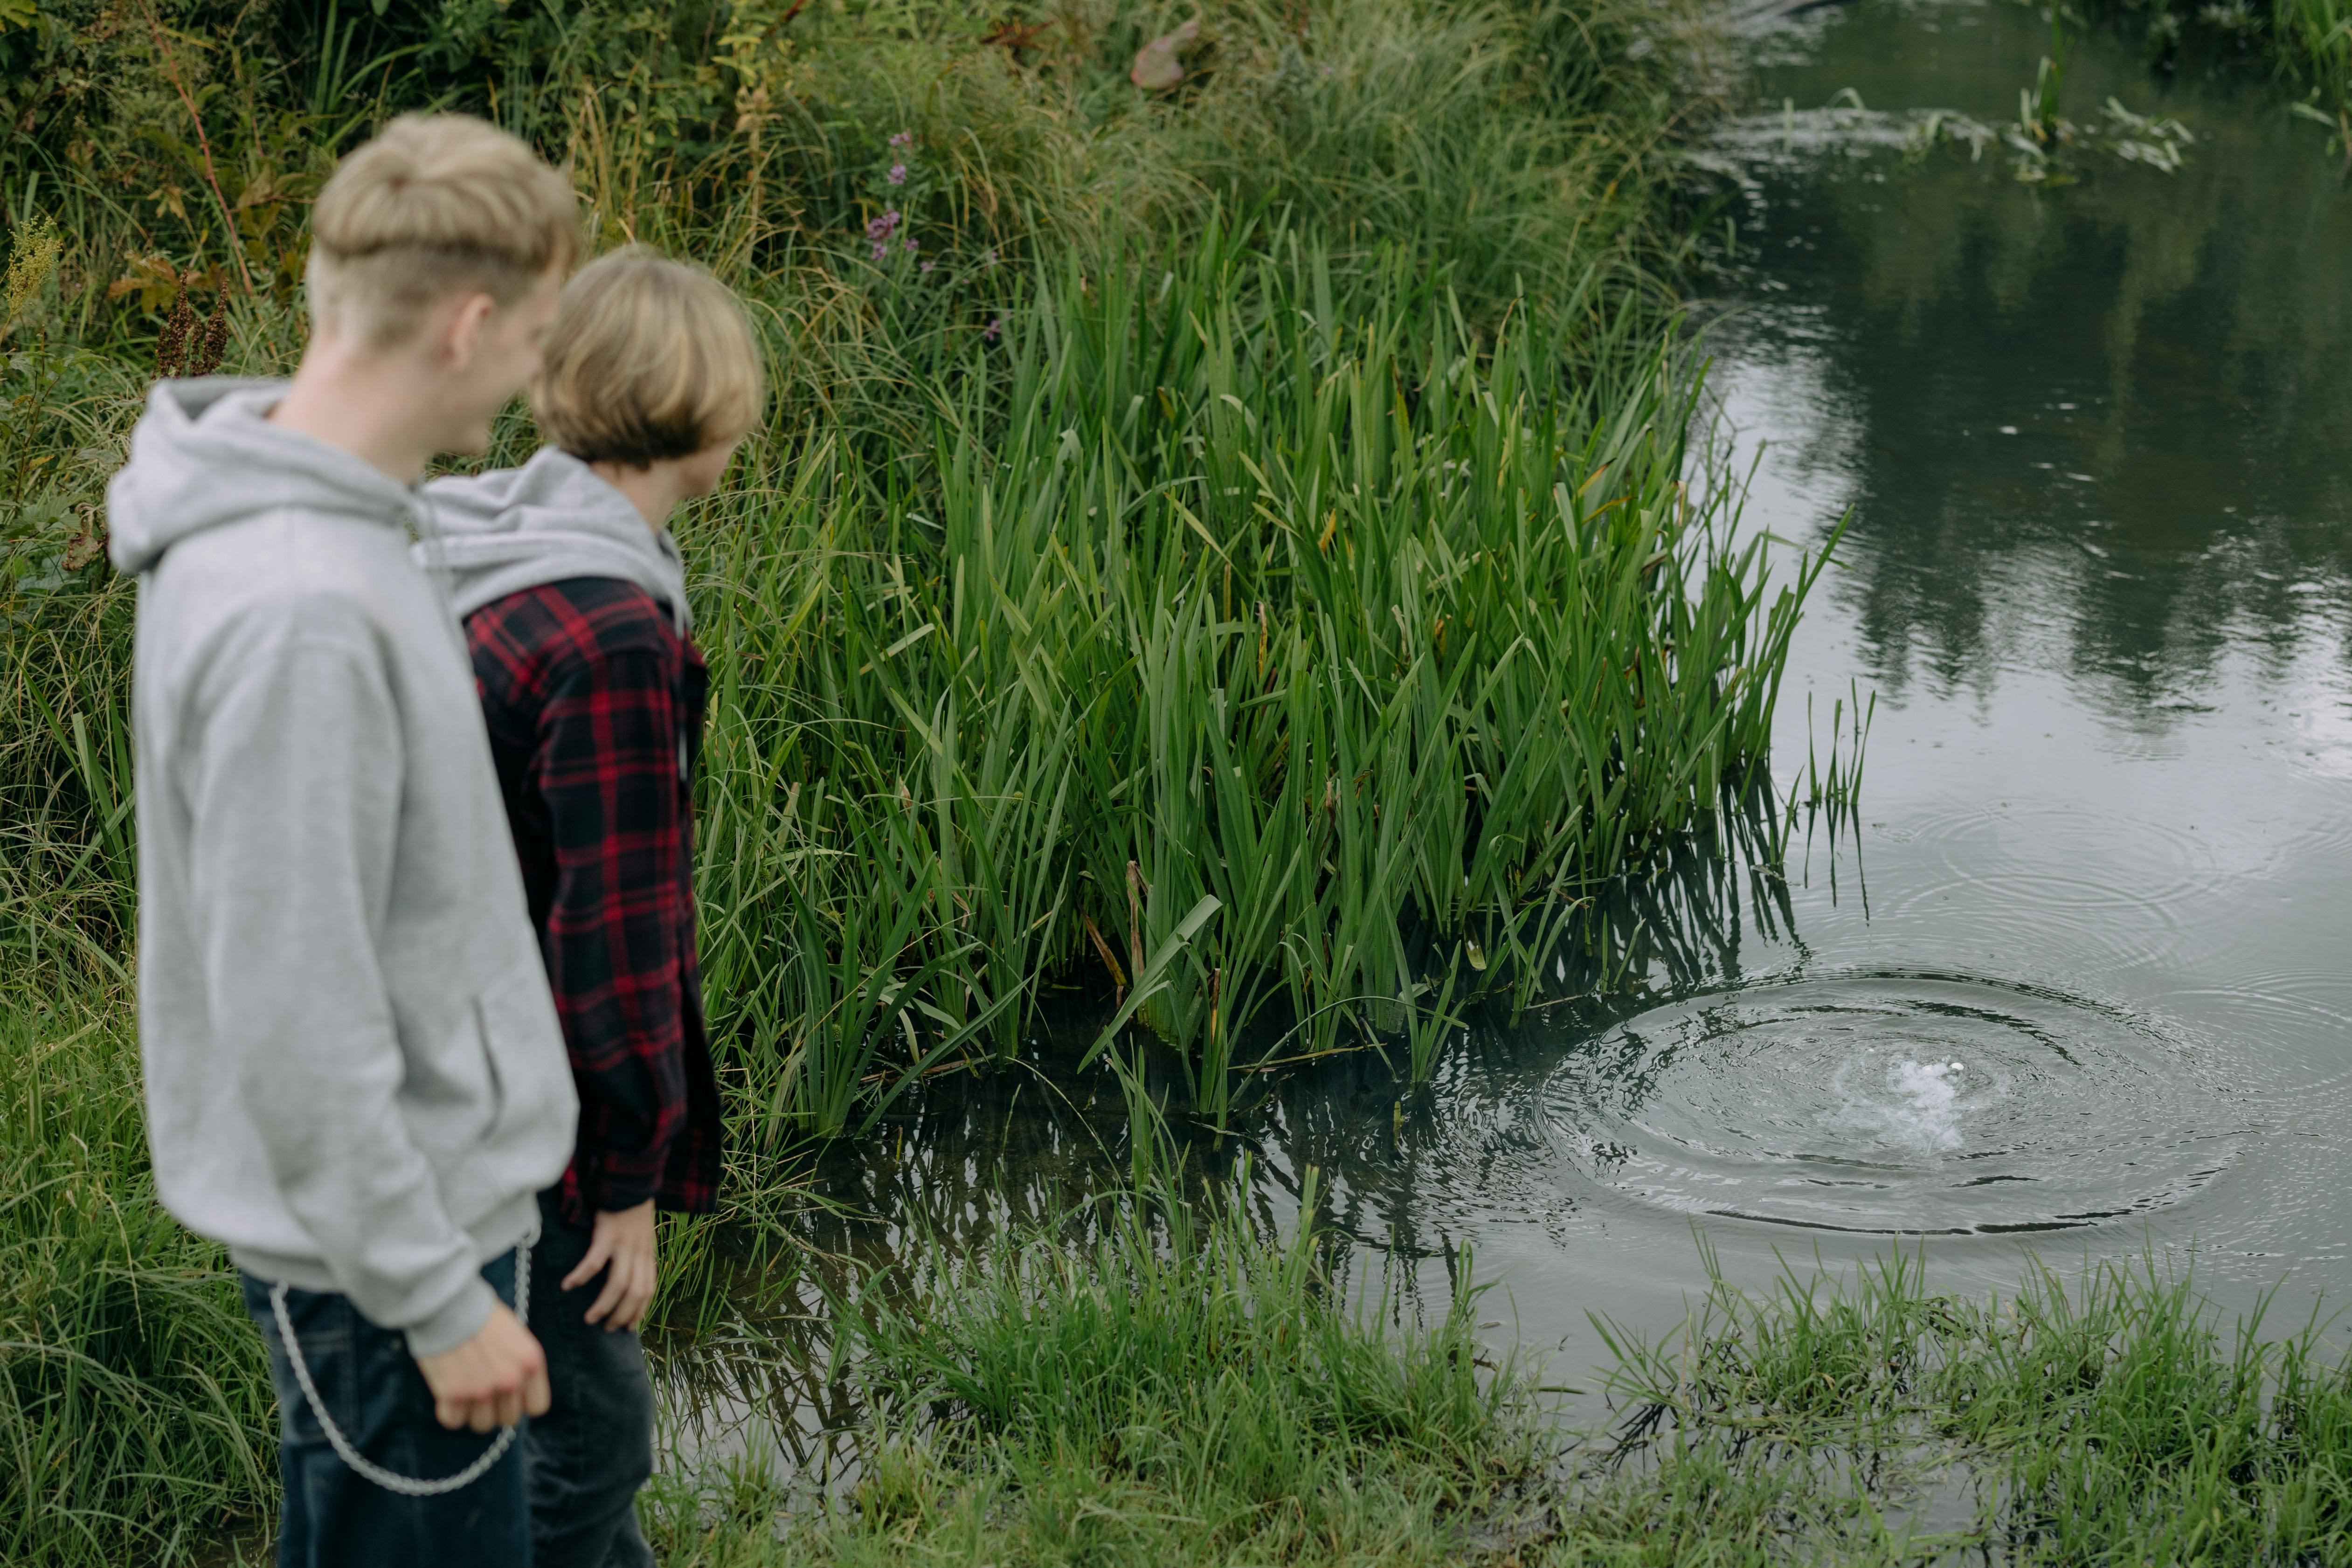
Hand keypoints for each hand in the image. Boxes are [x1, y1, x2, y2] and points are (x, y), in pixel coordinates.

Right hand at [414, 1302, 549, 1431]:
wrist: (447, 1303)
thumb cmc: (479, 1316)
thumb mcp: (515, 1337)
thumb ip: (520, 1366)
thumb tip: (517, 1394)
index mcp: (531, 1363)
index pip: (537, 1407)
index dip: (520, 1403)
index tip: (507, 1394)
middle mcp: (511, 1380)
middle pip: (507, 1419)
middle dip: (495, 1407)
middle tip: (480, 1387)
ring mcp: (483, 1389)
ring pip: (481, 1425)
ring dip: (471, 1410)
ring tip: (463, 1385)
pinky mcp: (454, 1393)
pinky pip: (453, 1420)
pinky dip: (448, 1410)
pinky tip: (446, 1390)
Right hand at [562, 1199, 656, 1331]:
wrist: (630, 1182)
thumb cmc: (632, 1212)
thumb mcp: (642, 1237)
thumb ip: (638, 1258)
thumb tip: (628, 1284)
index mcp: (648, 1255)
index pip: (648, 1290)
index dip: (639, 1311)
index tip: (628, 1327)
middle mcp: (640, 1253)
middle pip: (634, 1293)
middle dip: (621, 1315)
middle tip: (606, 1328)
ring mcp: (625, 1244)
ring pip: (618, 1284)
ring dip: (604, 1305)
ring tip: (590, 1318)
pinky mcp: (608, 1234)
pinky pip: (594, 1262)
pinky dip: (581, 1276)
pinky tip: (568, 1286)